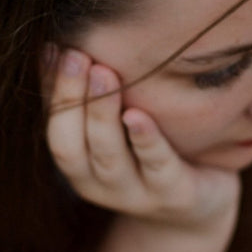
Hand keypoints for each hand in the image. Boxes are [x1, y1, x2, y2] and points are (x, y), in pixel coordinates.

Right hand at [46, 48, 240, 232]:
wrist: (200, 206)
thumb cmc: (150, 153)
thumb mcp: (117, 127)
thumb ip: (90, 96)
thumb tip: (56, 45)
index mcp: (81, 167)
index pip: (55, 129)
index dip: (51, 92)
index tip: (56, 49)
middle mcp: (100, 185)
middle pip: (71, 145)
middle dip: (71, 98)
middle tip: (76, 55)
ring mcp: (137, 195)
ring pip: (109, 157)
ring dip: (101, 114)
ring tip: (102, 73)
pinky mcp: (175, 195)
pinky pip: (157, 166)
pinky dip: (145, 139)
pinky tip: (138, 115)